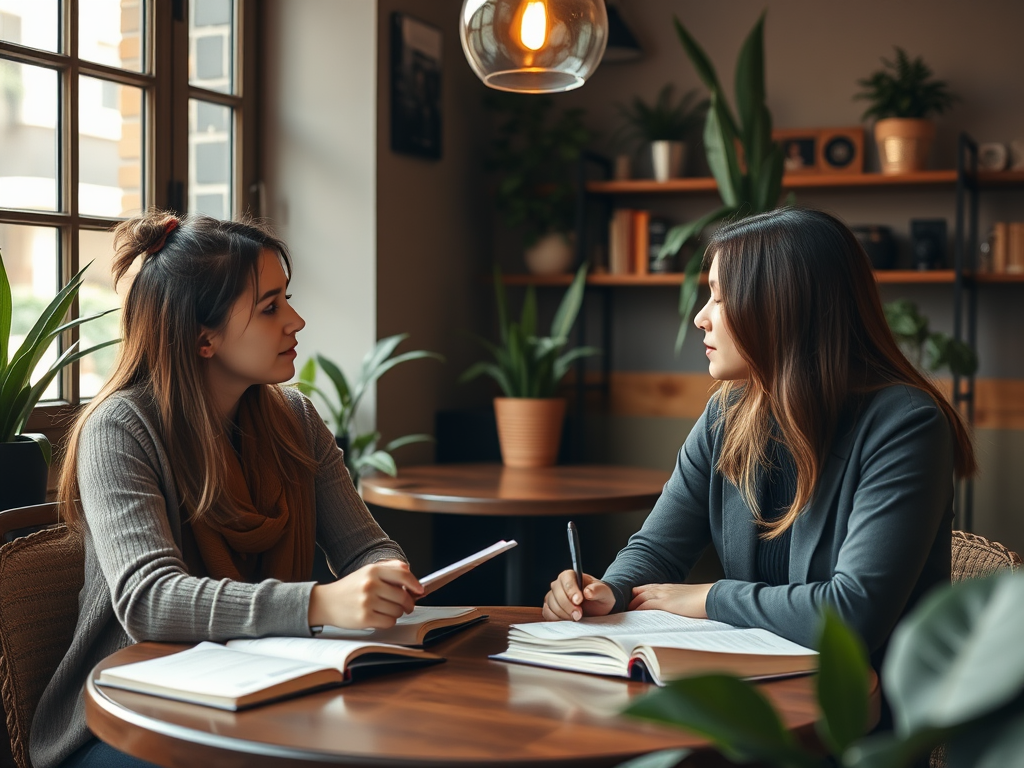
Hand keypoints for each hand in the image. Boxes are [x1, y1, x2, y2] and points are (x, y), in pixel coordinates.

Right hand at [308, 559, 423, 629]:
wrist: (326, 602)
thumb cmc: (351, 588)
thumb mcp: (368, 572)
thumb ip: (391, 570)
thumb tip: (414, 582)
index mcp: (372, 570)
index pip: (403, 574)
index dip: (415, 583)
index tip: (420, 590)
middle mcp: (370, 584)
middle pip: (403, 596)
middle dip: (408, 603)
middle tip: (406, 605)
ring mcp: (367, 602)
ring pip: (398, 610)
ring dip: (396, 613)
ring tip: (386, 609)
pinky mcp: (364, 618)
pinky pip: (389, 622)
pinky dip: (388, 621)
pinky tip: (379, 617)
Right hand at [542, 570, 615, 621]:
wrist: (597, 608)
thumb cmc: (599, 597)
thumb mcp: (604, 592)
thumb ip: (597, 590)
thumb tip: (587, 592)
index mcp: (571, 576)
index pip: (566, 580)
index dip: (571, 591)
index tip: (579, 601)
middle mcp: (559, 584)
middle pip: (557, 594)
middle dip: (568, 606)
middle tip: (579, 614)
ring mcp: (552, 596)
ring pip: (551, 605)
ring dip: (564, 614)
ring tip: (577, 618)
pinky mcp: (550, 608)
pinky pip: (548, 614)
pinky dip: (557, 619)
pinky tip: (568, 620)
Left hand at [627, 583, 712, 617]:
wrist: (712, 596)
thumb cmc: (703, 601)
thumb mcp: (685, 600)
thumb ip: (676, 604)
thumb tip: (674, 613)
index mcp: (667, 588)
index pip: (644, 589)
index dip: (635, 596)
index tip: (629, 605)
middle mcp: (662, 589)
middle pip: (638, 593)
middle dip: (628, 602)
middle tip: (620, 611)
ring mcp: (663, 595)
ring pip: (639, 599)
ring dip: (630, 607)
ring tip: (622, 616)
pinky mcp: (665, 603)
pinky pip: (645, 606)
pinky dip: (637, 611)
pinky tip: (633, 617)